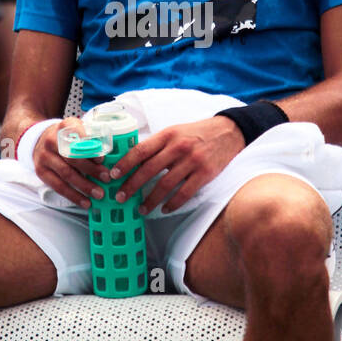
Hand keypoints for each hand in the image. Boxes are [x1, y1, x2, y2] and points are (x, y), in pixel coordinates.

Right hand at [32, 116, 109, 207]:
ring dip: (84, 186)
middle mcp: (52, 140)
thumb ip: (93, 138)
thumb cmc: (67, 137)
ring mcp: (44, 156)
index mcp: (65, 127)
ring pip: (66, 173)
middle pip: (73, 157)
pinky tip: (85, 202)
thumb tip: (113, 156)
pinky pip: (58, 186)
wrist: (40, 140)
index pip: (78, 136)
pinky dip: (73, 196)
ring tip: (99, 194)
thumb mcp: (79, 129)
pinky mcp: (41, 171)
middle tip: (106, 178)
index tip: (102, 159)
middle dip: (91, 170)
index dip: (90, 148)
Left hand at [107, 115, 244, 214]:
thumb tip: (134, 161)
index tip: (113, 176)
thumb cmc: (197, 133)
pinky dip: (173, 203)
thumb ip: (158, 144)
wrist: (228, 131)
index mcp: (168, 135)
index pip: (140, 150)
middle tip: (120, 198)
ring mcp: (193, 161)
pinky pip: (185, 193)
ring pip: (165, 185)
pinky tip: (164, 209)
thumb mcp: (175, 131)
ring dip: (150, 199)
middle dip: (131, 186)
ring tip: (141, 208)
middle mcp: (178, 147)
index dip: (125, 164)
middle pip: (149, 170)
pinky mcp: (205, 173)